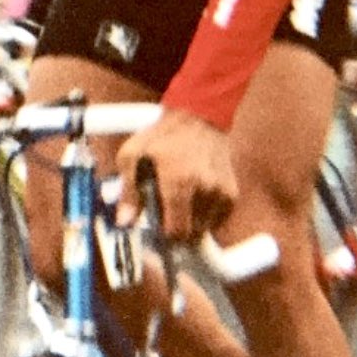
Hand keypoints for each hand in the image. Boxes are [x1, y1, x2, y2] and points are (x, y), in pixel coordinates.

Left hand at [115, 109, 235, 242]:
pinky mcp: (232, 194)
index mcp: (179, 181)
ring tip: (178, 199)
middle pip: (190, 233)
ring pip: (203, 228)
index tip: (156, 231)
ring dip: (190, 221)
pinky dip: (203, 215)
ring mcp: (222, 192)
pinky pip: (215, 220)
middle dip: (176, 229)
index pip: (177, 230)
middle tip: (164, 213)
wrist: (197, 120)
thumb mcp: (132, 156)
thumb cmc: (159, 138)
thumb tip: (125, 223)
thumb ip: (128, 191)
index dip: (165, 237)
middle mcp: (205, 189)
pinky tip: (192, 197)